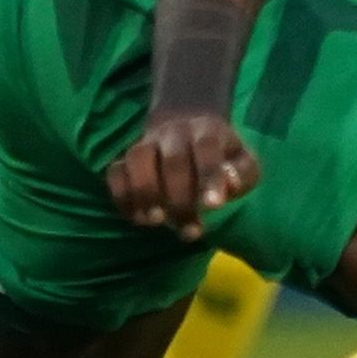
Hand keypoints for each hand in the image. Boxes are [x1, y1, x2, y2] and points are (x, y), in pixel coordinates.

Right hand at [104, 110, 258, 243]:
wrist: (188, 126)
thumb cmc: (221, 154)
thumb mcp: (242, 161)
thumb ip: (242, 173)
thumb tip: (229, 186)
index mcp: (207, 130)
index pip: (207, 148)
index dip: (209, 176)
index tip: (213, 206)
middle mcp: (174, 132)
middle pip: (173, 159)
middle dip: (180, 198)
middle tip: (190, 231)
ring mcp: (146, 143)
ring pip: (137, 158)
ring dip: (144, 193)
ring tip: (156, 222)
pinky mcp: (124, 158)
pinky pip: (114, 172)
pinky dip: (121, 196)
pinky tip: (136, 218)